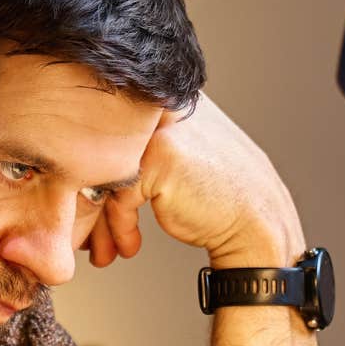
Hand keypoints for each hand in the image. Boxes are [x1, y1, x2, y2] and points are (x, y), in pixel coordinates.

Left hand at [83, 91, 305, 269]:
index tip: (94, 200)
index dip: (97, 167)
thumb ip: (148, 137)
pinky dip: (121, 226)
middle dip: (91, 194)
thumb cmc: (219, 197)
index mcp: (172, 98)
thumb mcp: (186, 150)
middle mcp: (166, 106)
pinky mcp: (158, 160)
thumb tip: (90, 152)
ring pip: (106, 174)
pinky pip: (118, 195)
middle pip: (102, 148)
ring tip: (106, 247)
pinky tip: (132, 246)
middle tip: (91, 232)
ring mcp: (162, 130)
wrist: (255, 225)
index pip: (110, 125)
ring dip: (103, 218)